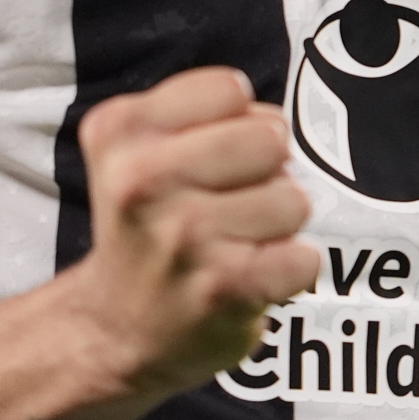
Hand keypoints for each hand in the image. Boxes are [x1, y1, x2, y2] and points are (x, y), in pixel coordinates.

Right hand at [65, 67, 317, 403]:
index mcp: (121, 132)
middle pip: (270, 137)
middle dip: (265, 170)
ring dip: (276, 225)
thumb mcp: (136, 149)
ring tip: (232, 244)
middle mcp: (143, 181)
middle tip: (226, 204)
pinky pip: (305, 258)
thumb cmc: (145, 227)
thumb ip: (202, 113)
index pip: (229, 89)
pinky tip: (248, 278)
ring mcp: (185, 237)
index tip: (204, 158)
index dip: (234, 121)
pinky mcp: (223, 289)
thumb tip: (274, 122)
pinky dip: (289, 271)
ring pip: (294, 198)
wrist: (113, 330)